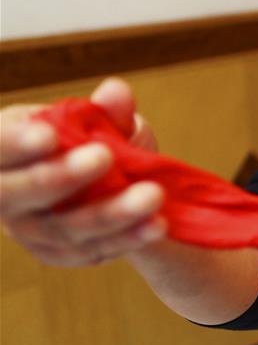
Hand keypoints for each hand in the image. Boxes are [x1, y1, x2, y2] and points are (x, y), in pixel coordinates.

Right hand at [0, 77, 166, 265]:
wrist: (100, 178)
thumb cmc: (88, 139)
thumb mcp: (96, 119)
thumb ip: (106, 109)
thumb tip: (116, 92)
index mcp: (2, 150)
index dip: (14, 144)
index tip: (49, 136)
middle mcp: (5, 194)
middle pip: (15, 194)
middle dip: (59, 177)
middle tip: (104, 156)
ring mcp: (29, 229)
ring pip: (60, 228)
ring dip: (109, 213)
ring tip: (153, 195)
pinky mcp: (59, 252)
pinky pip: (89, 250)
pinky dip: (126, 238)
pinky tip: (156, 225)